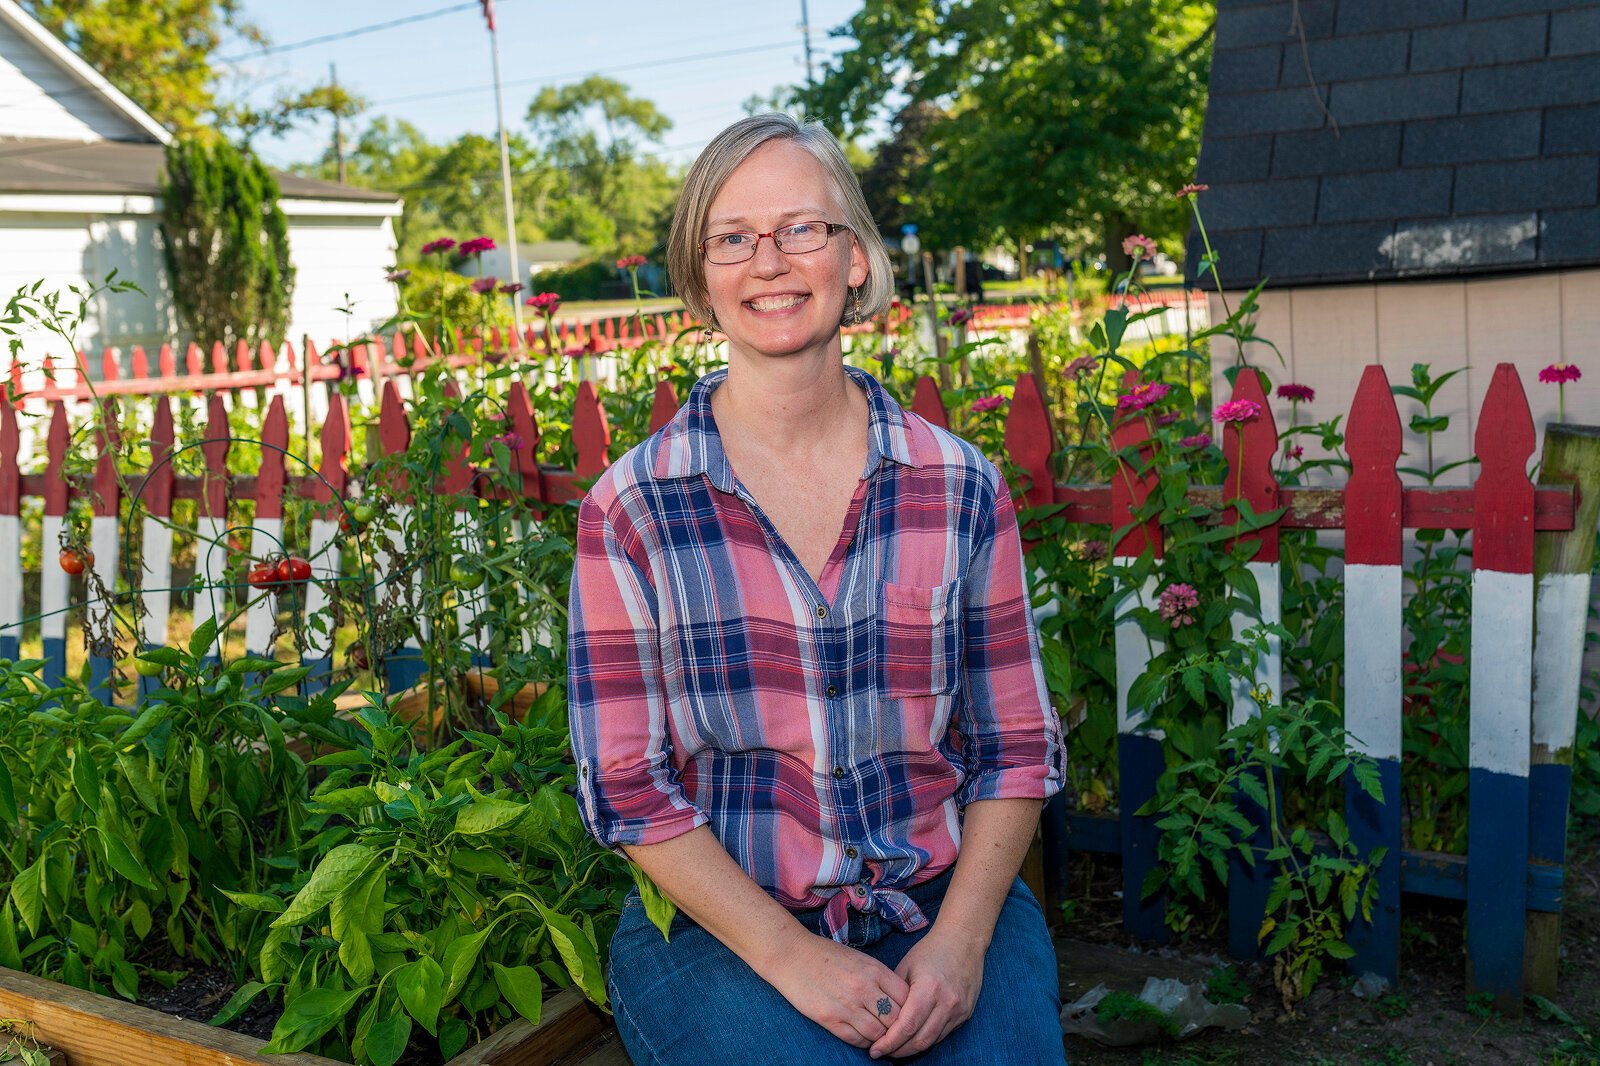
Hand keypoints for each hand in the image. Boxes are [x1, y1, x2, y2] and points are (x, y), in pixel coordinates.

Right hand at [761, 931, 910, 1048]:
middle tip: (897, 1033)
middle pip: (896, 1019)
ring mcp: (847, 1004)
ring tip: (880, 1038)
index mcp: (874, 970)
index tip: (908, 1016)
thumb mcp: (860, 959)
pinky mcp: (830, 1018)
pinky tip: (863, 1038)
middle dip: (899, 1028)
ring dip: (881, 1039)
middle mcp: (864, 988)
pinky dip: (864, 1043)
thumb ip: (880, 978)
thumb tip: (900, 1000)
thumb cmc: (827, 956)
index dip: (911, 1010)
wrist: (791, 954)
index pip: (907, 998)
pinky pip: (856, 1040)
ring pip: (878, 1034)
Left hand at [869, 925, 984, 1059]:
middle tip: (883, 1052)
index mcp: (928, 988)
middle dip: (899, 1051)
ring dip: (912, 1048)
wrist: (963, 940)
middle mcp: (946, 1002)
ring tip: (896, 1048)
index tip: (875, 1050)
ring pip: (933, 1041)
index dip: (889, 1043)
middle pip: (920, 1040)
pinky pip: (943, 1034)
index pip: (907, 1026)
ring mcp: (959, 1010)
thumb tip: (879, 1018)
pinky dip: (927, 1039)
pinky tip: (914, 1038)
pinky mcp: (966, 1014)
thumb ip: (894, 994)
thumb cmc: (931, 950)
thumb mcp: (906, 967)